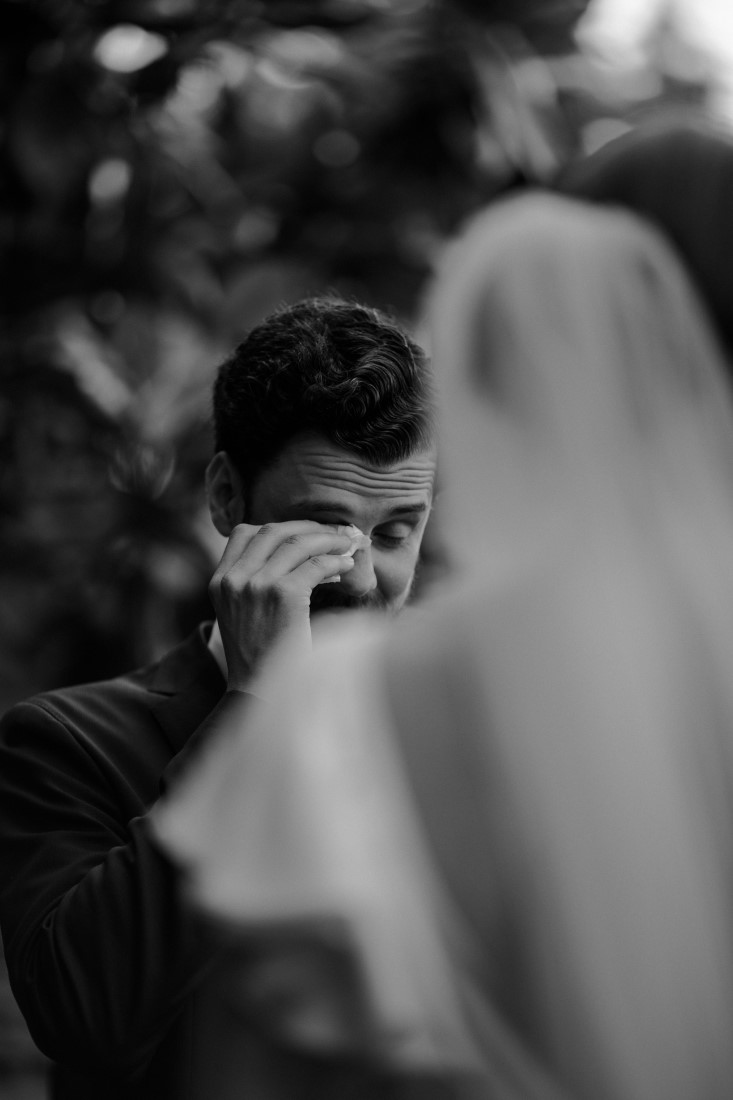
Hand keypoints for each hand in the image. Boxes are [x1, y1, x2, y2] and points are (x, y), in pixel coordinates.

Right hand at [208, 521, 356, 689]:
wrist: (260, 693)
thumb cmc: (261, 658)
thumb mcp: (242, 614)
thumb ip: (255, 583)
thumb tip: (297, 553)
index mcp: (219, 582)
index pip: (244, 533)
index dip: (279, 528)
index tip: (304, 533)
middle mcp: (233, 579)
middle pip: (273, 530)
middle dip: (308, 528)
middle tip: (334, 534)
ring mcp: (256, 585)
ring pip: (298, 543)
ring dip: (328, 541)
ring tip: (348, 547)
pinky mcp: (283, 595)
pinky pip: (316, 565)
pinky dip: (335, 562)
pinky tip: (346, 568)